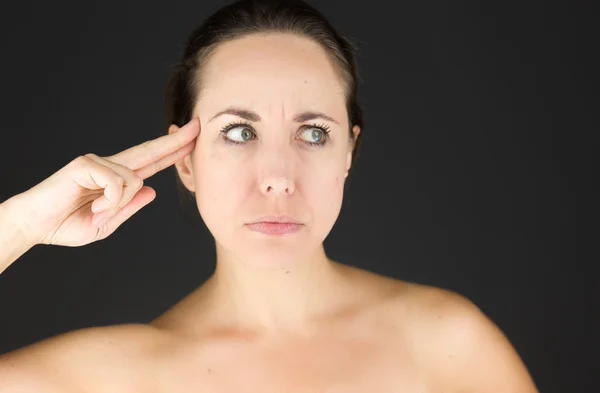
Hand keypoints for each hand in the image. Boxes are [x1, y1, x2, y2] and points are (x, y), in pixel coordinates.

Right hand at [15, 117, 199, 246]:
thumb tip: (152, 190)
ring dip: (119, 205)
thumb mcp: (106, 223)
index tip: (191, 139)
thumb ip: (129, 207)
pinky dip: (110, 202)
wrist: (34, 226)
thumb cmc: (65, 224)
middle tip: (198, 126)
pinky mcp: (85, 164)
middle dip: (176, 140)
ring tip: (96, 214)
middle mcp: (109, 165)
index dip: (172, 151)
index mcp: (116, 178)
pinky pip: (117, 183)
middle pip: (149, 150)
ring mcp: (97, 162)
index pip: (151, 161)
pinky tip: (93, 208)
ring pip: (135, 179)